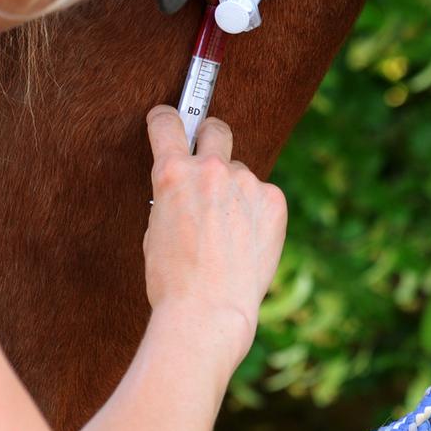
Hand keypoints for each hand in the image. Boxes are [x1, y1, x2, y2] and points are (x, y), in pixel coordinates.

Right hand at [142, 106, 287, 355]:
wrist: (209, 311)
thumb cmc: (172, 280)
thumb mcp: (156, 230)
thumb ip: (172, 198)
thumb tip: (186, 189)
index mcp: (172, 174)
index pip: (168, 124)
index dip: (165, 119)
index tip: (167, 119)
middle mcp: (210, 170)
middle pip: (215, 130)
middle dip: (209, 137)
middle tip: (207, 157)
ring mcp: (246, 183)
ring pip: (240, 174)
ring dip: (234, 192)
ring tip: (228, 235)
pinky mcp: (273, 200)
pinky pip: (262, 196)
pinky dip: (256, 213)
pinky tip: (247, 243)